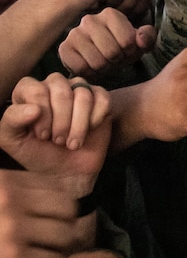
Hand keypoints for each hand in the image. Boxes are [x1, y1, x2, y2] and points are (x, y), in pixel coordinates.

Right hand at [0, 169, 83, 257]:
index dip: (58, 208)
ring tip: (40, 255)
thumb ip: (13, 194)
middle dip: (62, 226)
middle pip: (68, 210)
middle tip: (50, 240)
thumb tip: (59, 204)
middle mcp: (11, 201)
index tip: (50, 220)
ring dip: (56, 250)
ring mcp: (14, 229)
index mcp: (4, 183)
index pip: (57, 189)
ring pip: (65, 236)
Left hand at [3, 75, 111, 193]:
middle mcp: (54, 86)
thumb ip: (12, 120)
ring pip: (83, 95)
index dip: (42, 115)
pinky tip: (90, 130)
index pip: (36, 90)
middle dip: (62, 121)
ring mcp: (78, 91)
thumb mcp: (12, 140)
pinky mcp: (100, 100)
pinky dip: (96, 119)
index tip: (42, 136)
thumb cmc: (36, 153)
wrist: (65, 171)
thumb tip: (34, 109)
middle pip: (61, 91)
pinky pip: (103, 100)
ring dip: (79, 125)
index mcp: (29, 91)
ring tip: (73, 142)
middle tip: (58, 141)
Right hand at [59, 7, 155, 79]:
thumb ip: (147, 38)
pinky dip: (90, 73)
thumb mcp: (140, 44)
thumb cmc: (122, 49)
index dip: (130, 52)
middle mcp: (90, 20)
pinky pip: (81, 68)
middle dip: (117, 62)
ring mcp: (74, 33)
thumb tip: (140, 40)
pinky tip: (92, 67)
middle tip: (115, 60)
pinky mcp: (64, 49)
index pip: (128, 41)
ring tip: (104, 63)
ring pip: (97, 62)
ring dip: (104, 69)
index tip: (126, 51)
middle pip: (112, 52)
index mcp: (111, 15)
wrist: (101, 60)